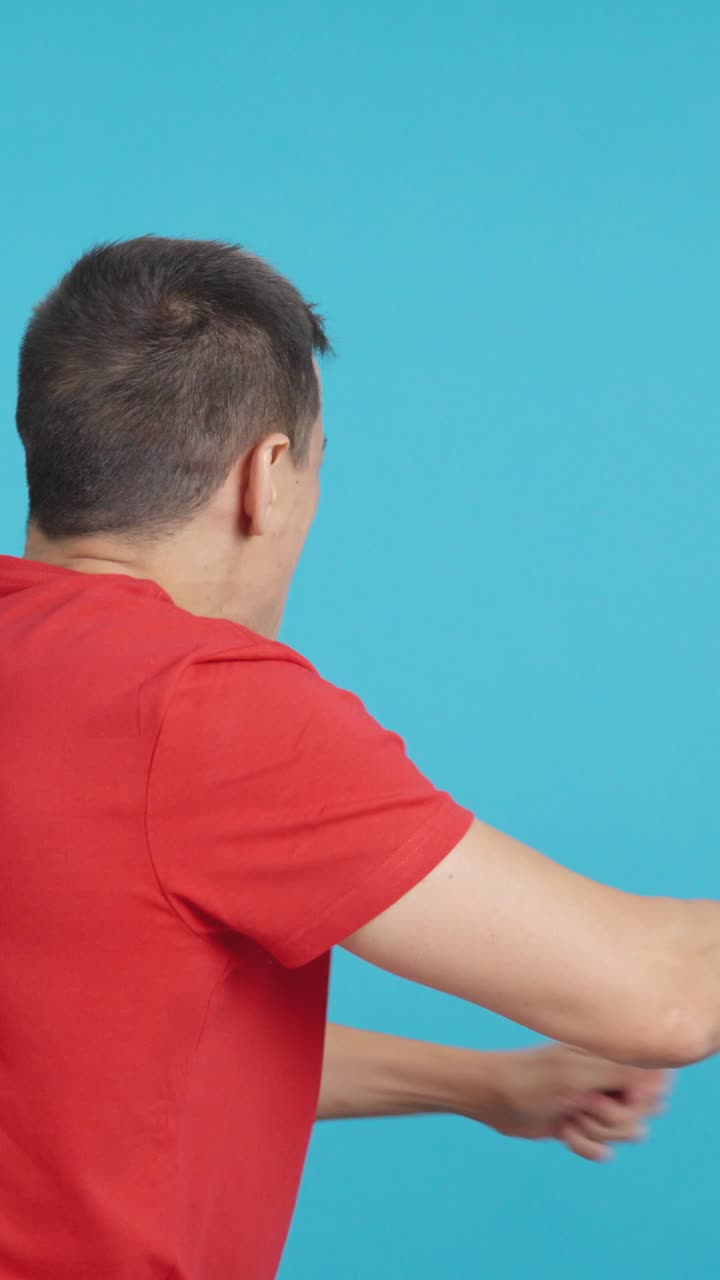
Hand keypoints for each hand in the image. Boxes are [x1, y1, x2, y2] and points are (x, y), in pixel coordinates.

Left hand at [461, 1043, 669, 1161]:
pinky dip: (585, 1146)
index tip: (613, 1096)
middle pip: (642, 1113)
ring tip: (570, 1119)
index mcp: (609, 1056)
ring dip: (596, 1133)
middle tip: (582, 1106)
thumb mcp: (577, 1074)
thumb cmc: (531, 1080)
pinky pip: (604, 1149)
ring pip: (626, 1133)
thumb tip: (660, 1075)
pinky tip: (564, 1133)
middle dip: (613, 1119)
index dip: (637, 1098)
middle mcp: (607, 1077)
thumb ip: (622, 1071)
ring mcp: (596, 1102)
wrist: (491, 1098)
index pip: (654, 1083)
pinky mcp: (583, 1125)